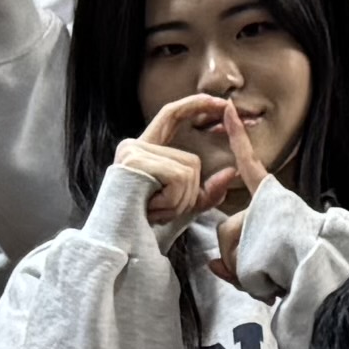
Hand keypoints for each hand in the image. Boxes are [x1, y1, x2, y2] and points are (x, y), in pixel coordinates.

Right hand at [124, 89, 263, 231]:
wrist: (116, 244)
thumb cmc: (144, 227)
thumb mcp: (181, 206)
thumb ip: (207, 191)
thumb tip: (232, 171)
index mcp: (144, 149)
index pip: (173, 114)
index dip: (199, 104)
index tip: (225, 104)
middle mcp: (135, 145)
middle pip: (192, 161)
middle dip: (190, 194)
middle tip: (163, 212)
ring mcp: (133, 151)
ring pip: (188, 171)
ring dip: (180, 201)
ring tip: (154, 212)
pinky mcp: (135, 162)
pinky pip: (178, 178)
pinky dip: (173, 201)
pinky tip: (152, 209)